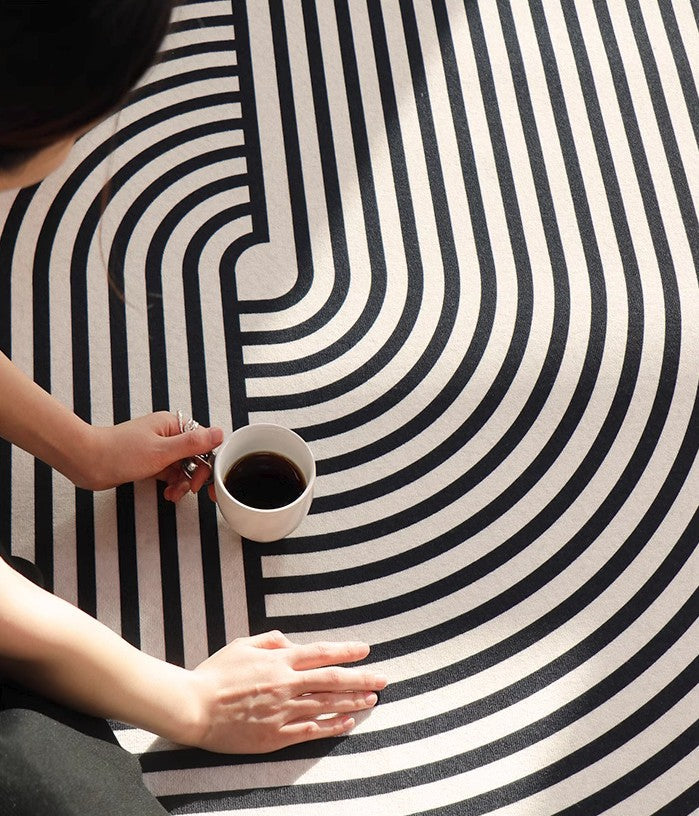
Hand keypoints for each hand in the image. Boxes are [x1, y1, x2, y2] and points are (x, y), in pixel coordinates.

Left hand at [89, 412, 222, 499]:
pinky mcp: (149, 462)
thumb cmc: (118, 453)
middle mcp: (167, 434)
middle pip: (195, 455)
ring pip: (183, 467)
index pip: (203, 442)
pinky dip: (171, 484)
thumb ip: (193, 443)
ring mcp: (158, 448)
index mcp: (173, 425)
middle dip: (194, 475)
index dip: (208, 462)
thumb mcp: (162, 451)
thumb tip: (219, 433)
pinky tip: (168, 493)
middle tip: (189, 489)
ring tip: (173, 494)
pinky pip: (169, 473)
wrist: (86, 461)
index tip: (205, 480)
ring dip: (182, 482)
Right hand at [184, 631, 387, 753]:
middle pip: (332, 679)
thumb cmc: (215, 673)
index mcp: (279, 660)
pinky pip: (311, 731)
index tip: (366, 650)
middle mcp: (286, 684)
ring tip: (373, 699)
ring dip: (353, 702)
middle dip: (362, 678)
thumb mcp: (242, 645)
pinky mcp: (275, 735)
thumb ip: (270, 640)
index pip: (321, 652)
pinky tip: (347, 723)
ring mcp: (282, 711)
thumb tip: (289, 640)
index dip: (346, 650)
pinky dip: (332, 726)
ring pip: (327, 705)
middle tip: (384, 678)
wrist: (194, 707)